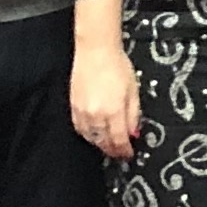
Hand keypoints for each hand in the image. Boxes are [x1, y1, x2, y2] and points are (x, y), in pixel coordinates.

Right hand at [68, 37, 140, 159]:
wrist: (95, 51)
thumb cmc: (117, 66)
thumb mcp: (133, 90)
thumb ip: (133, 114)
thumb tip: (134, 133)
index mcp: (113, 111)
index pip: (119, 140)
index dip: (124, 151)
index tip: (129, 154)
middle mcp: (96, 115)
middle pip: (104, 142)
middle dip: (113, 149)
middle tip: (120, 153)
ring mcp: (82, 112)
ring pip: (91, 138)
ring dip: (101, 144)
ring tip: (109, 145)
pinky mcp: (73, 107)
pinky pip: (80, 129)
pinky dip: (88, 135)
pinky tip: (94, 134)